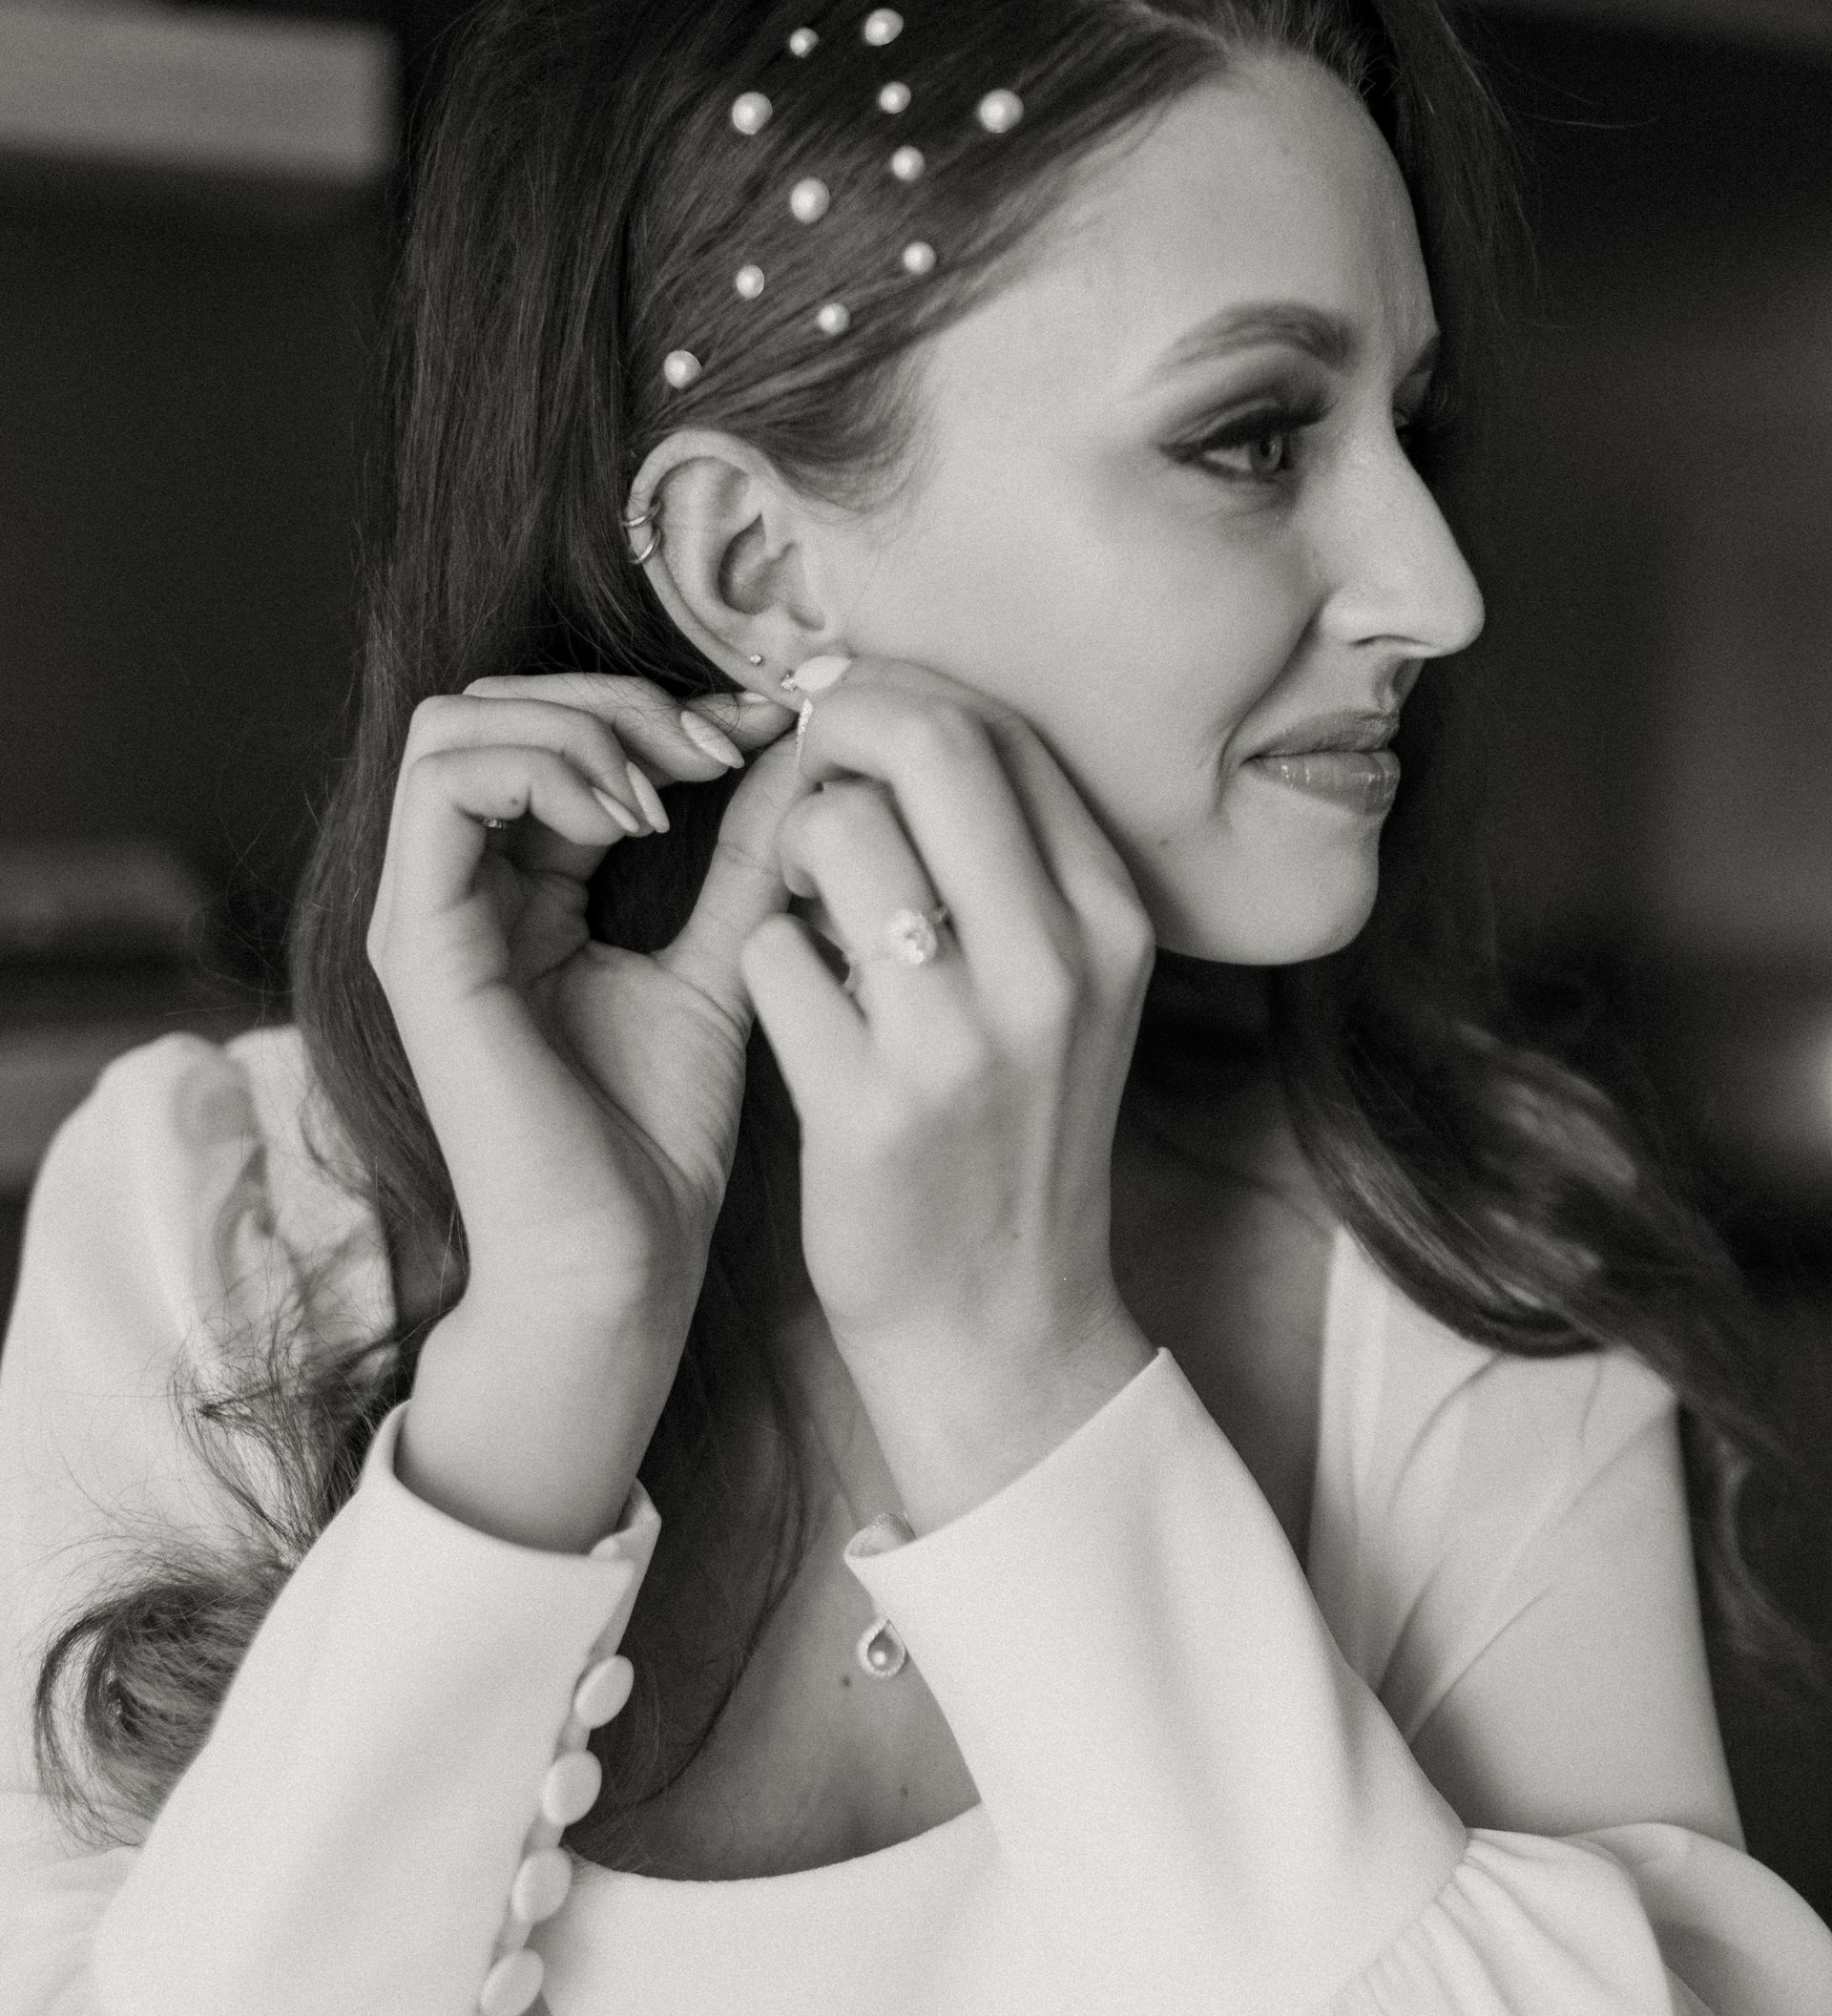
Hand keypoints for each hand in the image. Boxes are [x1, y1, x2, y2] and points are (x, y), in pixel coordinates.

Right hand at [368, 673, 798, 1544]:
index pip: (556, 733)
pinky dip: (542, 768)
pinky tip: (633, 820)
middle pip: (493, 703)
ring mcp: (425, 915)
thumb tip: (804, 745)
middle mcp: (457, 892)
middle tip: (722, 744)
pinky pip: (442, 788)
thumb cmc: (660, 1144)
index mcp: (521, 890)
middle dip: (617, 698)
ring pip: (456, 723)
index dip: (663, 708)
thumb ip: (749, 855)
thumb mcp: (727, 961)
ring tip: (674, 789)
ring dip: (579, 724)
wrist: (619, 1267)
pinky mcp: (417, 946)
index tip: (771, 730)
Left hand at [739, 659, 1158, 1530]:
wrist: (1004, 1324)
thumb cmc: (1012, 1131)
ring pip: (834, 835)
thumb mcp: (1063, 987)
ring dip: (786, 847)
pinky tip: (794, 1006)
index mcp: (1110, 919)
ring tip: (802, 907)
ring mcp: (963, 1039)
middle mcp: (1055, 966)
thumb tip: (896, 713)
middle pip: (927, 743)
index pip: (998, 726)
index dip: (894, 691)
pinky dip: (762, 959)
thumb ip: (1009, 860)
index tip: (839, 712)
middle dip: (834, 724)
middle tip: (797, 765)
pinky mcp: (870, 1109)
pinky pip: (769, 953)